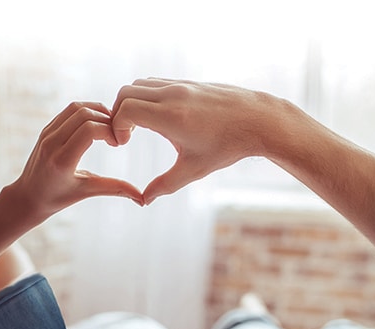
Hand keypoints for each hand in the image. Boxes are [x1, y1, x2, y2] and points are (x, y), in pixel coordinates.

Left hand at [10, 102, 143, 217]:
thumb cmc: (57, 198)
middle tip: (117, 134)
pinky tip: (97, 124)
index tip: (117, 144)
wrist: (28, 196)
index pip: (90, 130)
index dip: (109, 131)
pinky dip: (87, 111)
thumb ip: (115, 189)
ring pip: (77, 108)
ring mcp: (48, 133)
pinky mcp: (47, 128)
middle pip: (85, 115)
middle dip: (106, 120)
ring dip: (97, 111)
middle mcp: (53, 143)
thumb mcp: (87, 192)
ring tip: (109, 126)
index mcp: (63, 160)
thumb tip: (142, 199)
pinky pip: (69, 110)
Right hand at [111, 79, 277, 203]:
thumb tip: (143, 201)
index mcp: (172, 117)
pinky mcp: (187, 82)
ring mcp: (180, 85)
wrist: (257, 120)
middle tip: (126, 137)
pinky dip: (145, 97)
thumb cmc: (227, 147)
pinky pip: (155, 83)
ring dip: (131, 104)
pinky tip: (156, 119)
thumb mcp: (194, 170)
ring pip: (139, 85)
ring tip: (138, 128)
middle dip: (118, 114)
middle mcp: (173, 95)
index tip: (124, 143)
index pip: (126, 110)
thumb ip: (165, 185)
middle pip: (125, 93)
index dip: (117, 126)